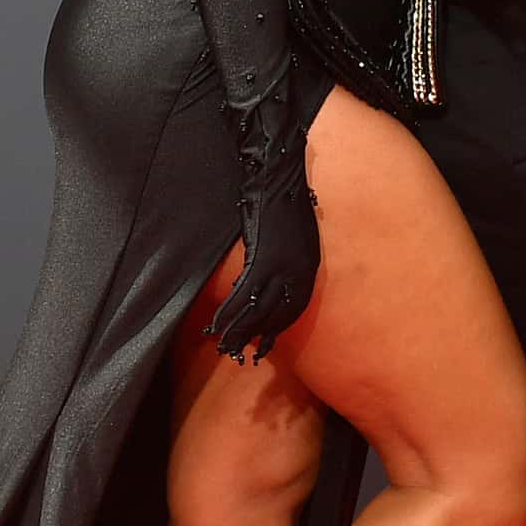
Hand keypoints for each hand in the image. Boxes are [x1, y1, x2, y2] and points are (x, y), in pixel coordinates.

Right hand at [209, 154, 320, 364]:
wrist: (279, 174)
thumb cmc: (285, 196)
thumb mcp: (296, 229)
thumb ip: (287, 251)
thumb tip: (273, 266)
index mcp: (307, 263)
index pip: (295, 306)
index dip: (279, 325)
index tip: (266, 340)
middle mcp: (298, 270)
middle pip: (279, 314)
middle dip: (262, 334)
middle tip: (246, 352)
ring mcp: (281, 267)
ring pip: (260, 310)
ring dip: (241, 330)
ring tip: (226, 345)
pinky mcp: (262, 260)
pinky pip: (244, 295)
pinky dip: (230, 312)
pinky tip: (218, 324)